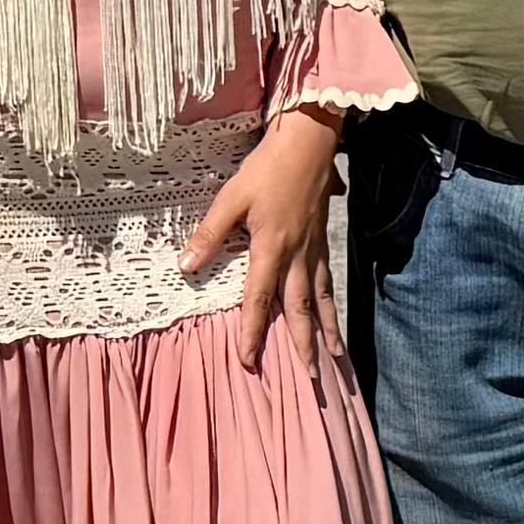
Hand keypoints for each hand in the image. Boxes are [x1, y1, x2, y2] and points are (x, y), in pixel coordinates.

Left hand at [181, 107, 346, 364]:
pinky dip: (330, 303)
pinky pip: (327, 281)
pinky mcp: (322, 241)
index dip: (252, 332)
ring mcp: (314, 250)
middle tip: (311, 379)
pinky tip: (332, 312)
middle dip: (304, 346)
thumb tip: (187, 266)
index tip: (249, 361)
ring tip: (336, 358)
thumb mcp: (232, 198)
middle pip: (300, 310)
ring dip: (327, 331)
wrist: (309, 144)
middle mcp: (296, 256)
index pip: (259, 300)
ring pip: (321, 300)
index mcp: (271, 248)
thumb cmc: (267, 168)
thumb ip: (210, 234)